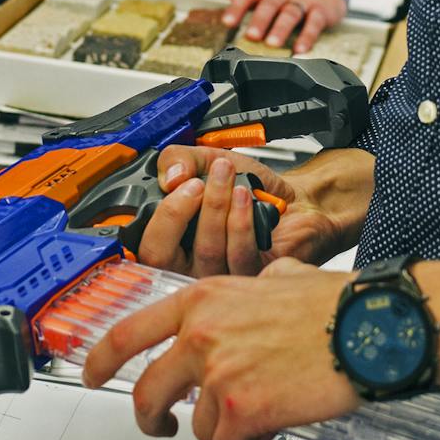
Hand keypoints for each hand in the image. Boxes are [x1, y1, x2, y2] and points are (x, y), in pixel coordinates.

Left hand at [83, 259, 358, 439]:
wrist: (365, 327)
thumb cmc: (331, 305)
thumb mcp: (273, 279)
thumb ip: (246, 291)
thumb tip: (251, 295)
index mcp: (202, 299)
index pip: (129, 332)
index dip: (101, 360)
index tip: (91, 375)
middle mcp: (200, 333)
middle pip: (146, 394)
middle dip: (151, 419)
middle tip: (162, 426)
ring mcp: (218, 373)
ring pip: (195, 427)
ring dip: (224, 427)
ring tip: (259, 407)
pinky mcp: (241, 410)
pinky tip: (272, 420)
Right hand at [138, 145, 373, 275]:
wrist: (296, 200)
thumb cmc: (252, 188)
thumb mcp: (208, 161)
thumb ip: (179, 159)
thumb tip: (167, 175)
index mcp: (174, 241)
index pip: (144, 245)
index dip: (156, 217)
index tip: (174, 183)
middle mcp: (191, 265)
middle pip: (163, 259)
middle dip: (177, 214)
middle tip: (195, 184)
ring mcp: (220, 278)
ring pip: (206, 253)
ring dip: (216, 206)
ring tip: (228, 176)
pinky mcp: (251, 280)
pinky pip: (239, 256)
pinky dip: (241, 220)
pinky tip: (247, 197)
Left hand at [198, 0, 345, 53]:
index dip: (236, 8)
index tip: (227, 22)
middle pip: (270, 3)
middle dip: (261, 19)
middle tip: (252, 36)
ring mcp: (301, 0)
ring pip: (291, 12)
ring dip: (282, 28)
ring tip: (273, 44)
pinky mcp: (320, 10)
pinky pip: (314, 22)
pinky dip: (308, 36)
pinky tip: (300, 49)